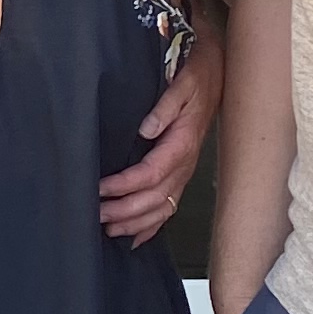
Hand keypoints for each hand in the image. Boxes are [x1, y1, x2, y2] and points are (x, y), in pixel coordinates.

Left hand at [99, 19, 221, 242]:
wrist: (217, 75)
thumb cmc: (196, 78)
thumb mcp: (182, 84)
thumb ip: (165, 107)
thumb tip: (146, 129)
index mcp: (181, 143)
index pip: (150, 173)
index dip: (125, 185)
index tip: (101, 188)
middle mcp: (184, 164)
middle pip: (154, 198)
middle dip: (124, 210)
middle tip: (95, 214)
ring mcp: (184, 173)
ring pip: (161, 209)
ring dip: (135, 223)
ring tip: (109, 229)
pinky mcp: (181, 176)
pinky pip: (168, 207)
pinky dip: (151, 226)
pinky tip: (134, 238)